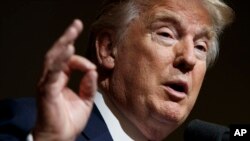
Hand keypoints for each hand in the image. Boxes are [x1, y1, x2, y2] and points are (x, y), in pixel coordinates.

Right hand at [33, 19, 96, 140]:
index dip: (81, 60)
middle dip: (67, 38)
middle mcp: (53, 78)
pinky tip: (66, 50)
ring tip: (71, 31)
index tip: (92, 68)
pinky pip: (52, 73)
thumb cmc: (69, 120)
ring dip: (63, 44)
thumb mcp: (86, 100)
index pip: (69, 62)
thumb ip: (89, 85)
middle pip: (58, 54)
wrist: (60, 137)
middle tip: (76, 25)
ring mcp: (48, 83)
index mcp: (61, 79)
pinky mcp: (47, 90)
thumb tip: (93, 70)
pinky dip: (59, 61)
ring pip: (53, 58)